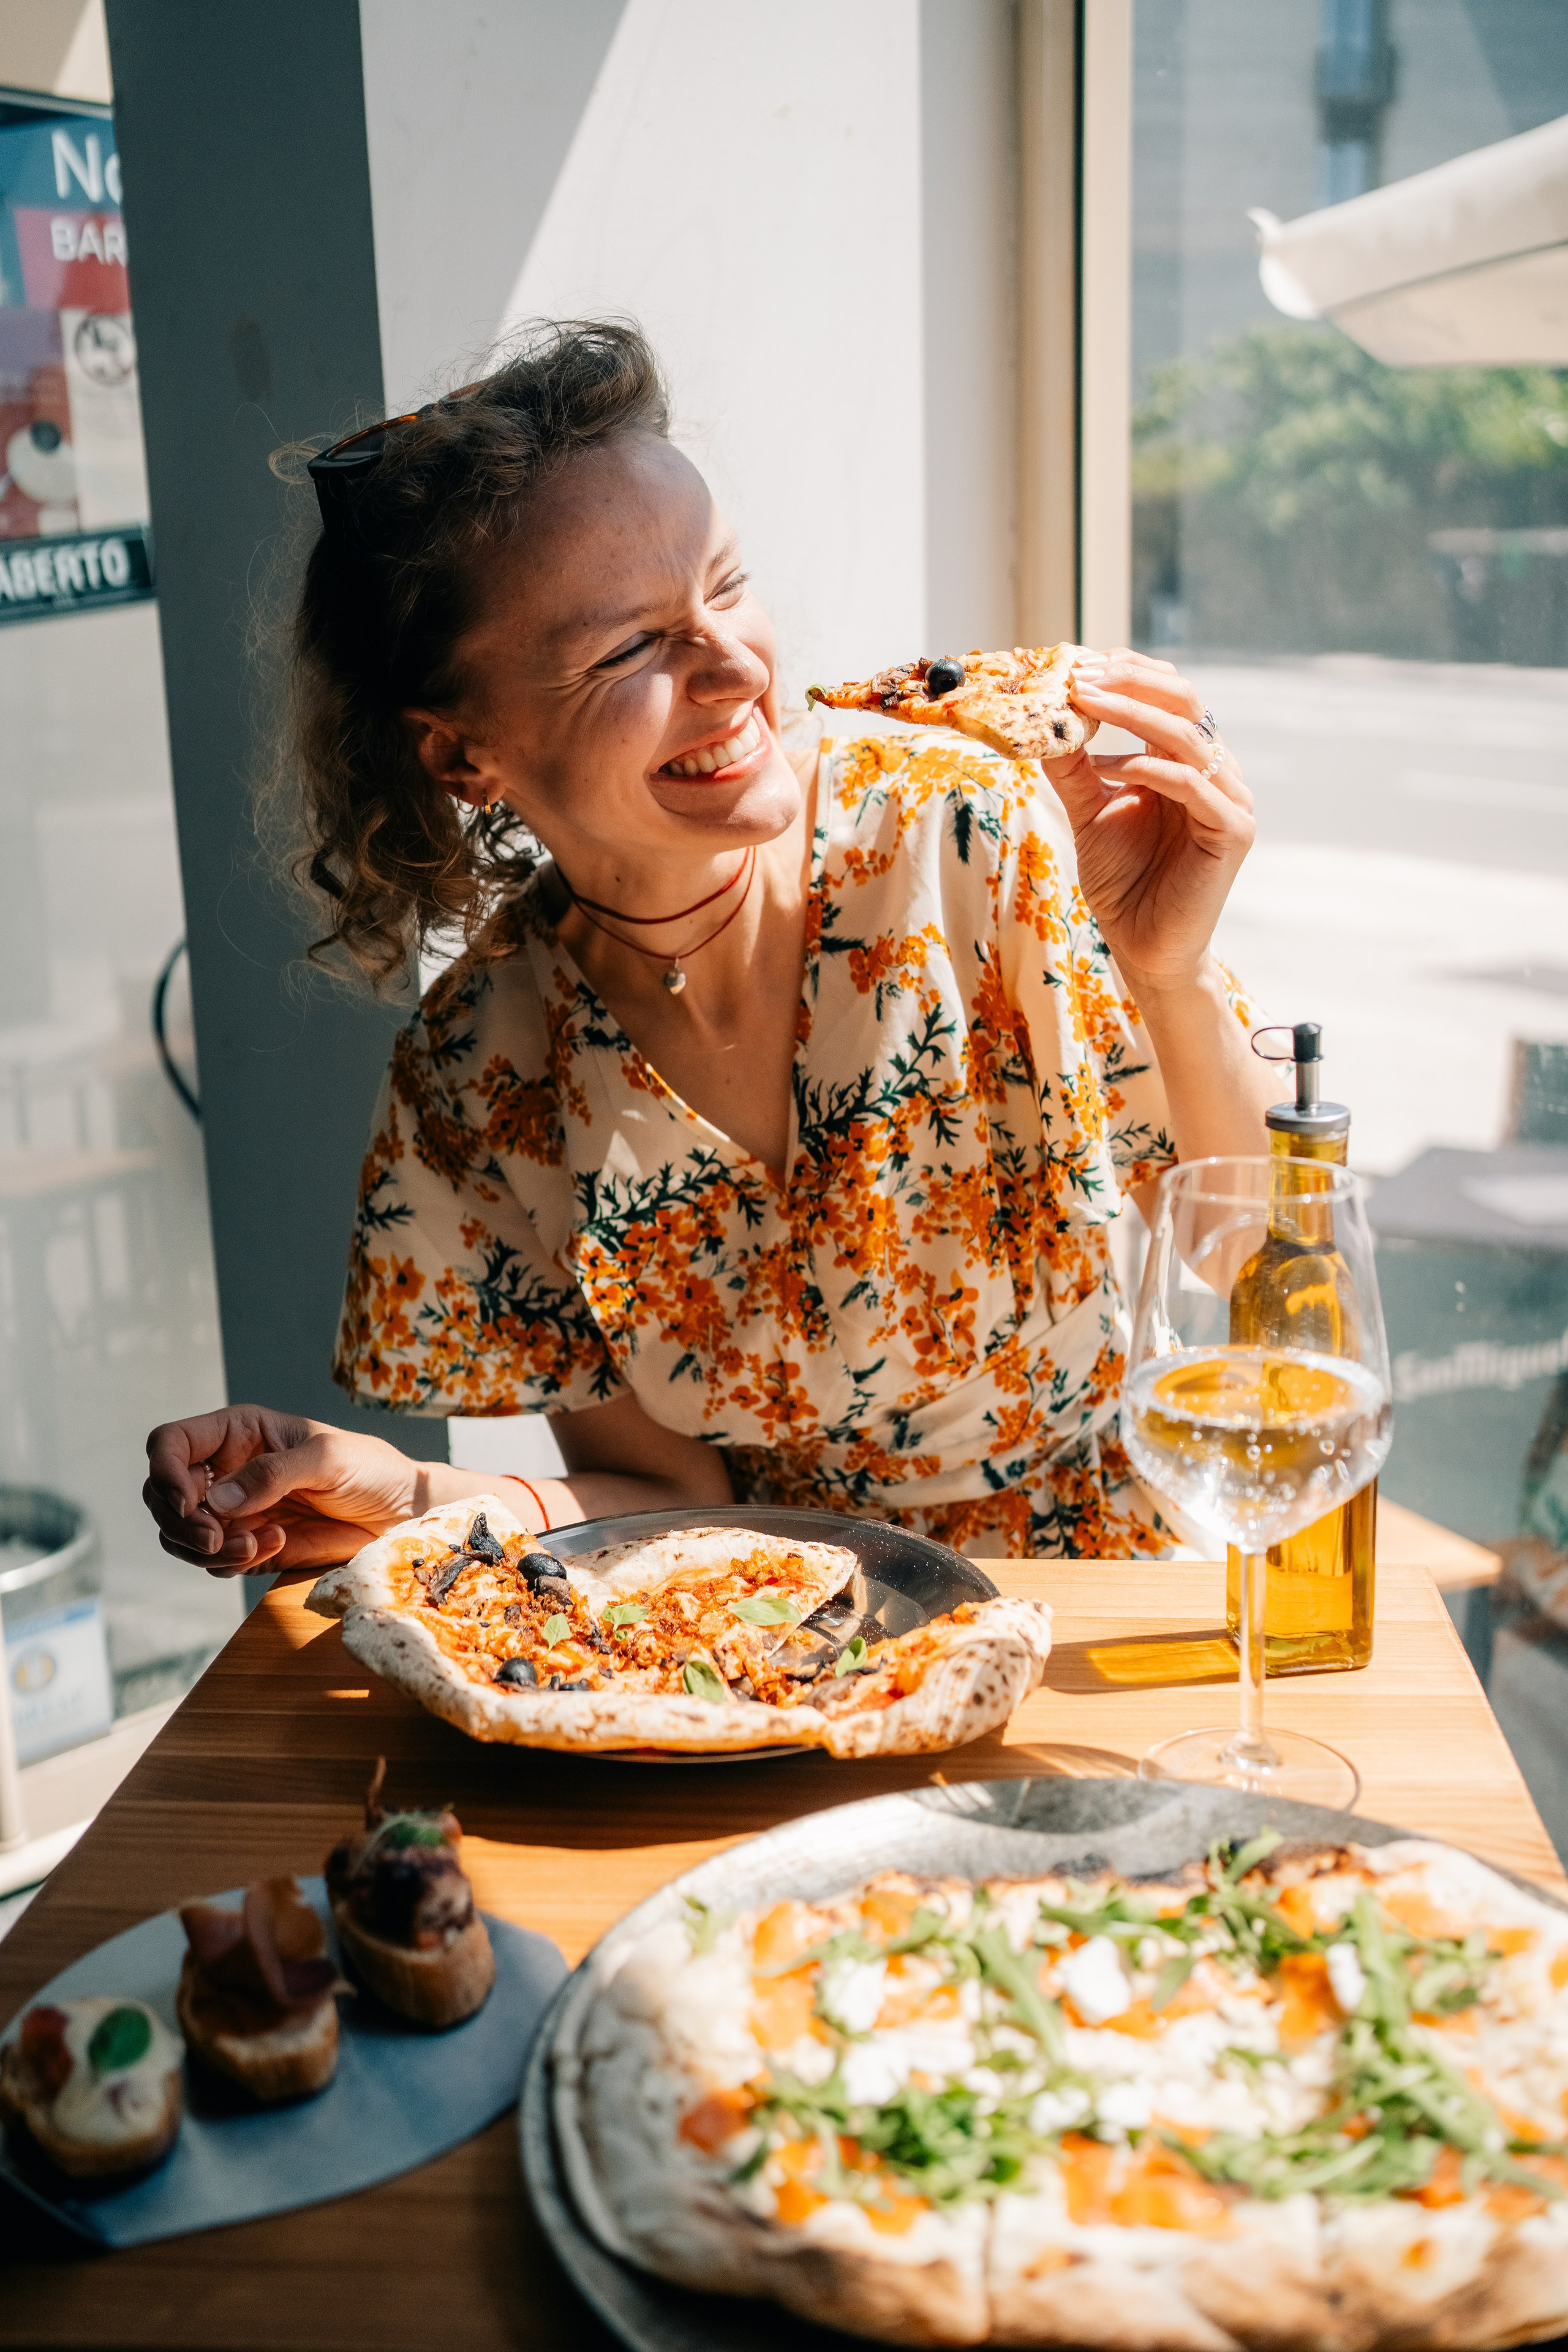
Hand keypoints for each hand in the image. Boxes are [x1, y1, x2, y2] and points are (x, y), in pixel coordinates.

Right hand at [143, 1406, 421, 1575]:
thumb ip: (272, 1474)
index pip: (170, 1444)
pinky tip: (274, 1546)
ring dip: (206, 1549)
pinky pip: (213, 1562)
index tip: (189, 1503)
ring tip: (256, 1546)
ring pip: (181, 1535)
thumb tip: (217, 1500)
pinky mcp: (247, 1546)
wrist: (400, 1514)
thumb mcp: (326, 1458)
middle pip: (162, 1495)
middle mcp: (225, 1470)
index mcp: (236, 1433)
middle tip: (218, 1539)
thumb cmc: (370, 1468)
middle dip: (181, 1523)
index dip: (165, 1471)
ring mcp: (233, 1511)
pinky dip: (231, 1563)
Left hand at [1052, 649, 1253, 993]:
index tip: (1075, 663)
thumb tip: (1044, 718)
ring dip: (1131, 713)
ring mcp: (1229, 797)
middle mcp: (1214, 770)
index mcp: (1184, 759)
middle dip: (1129, 680)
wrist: (1146, 947)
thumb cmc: (1123, 882)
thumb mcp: (1089, 811)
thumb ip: (1074, 766)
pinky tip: (1107, 770)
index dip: (1125, 672)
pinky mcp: (1233, 830)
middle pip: (1183, 697)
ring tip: (1083, 705)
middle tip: (1079, 675)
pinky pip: (1191, 784)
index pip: (1166, 693)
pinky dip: (1146, 770)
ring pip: (1185, 734)